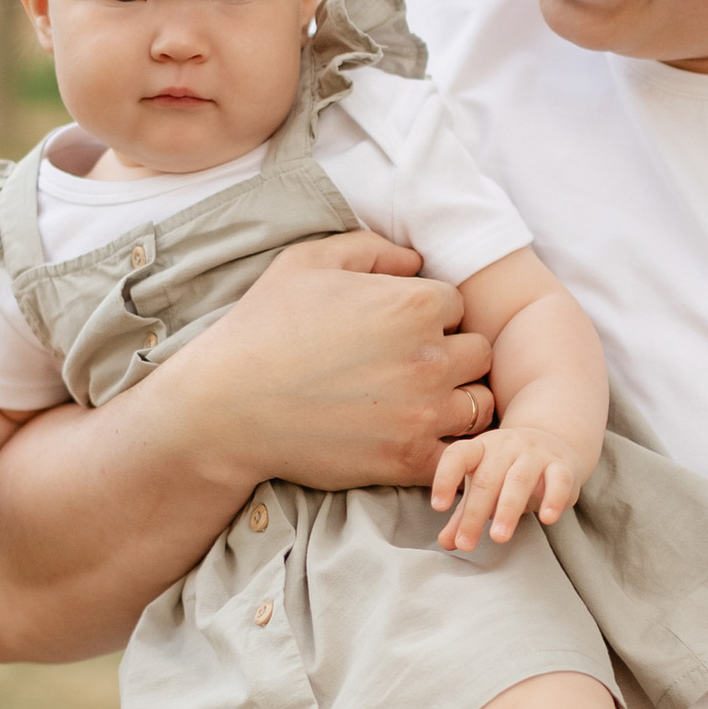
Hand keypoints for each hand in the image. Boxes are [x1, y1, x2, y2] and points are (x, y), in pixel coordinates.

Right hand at [168, 231, 496, 492]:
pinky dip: (448, 448)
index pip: (457, 304)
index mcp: (413, 303)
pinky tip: (416, 438)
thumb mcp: (308, 262)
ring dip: (457, 400)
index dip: (430, 314)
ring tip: (415, 402)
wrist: (226, 407)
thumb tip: (416, 261)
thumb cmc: (263, 328)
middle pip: (479, 353)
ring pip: (481, 404)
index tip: (397, 329)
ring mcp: (424, 413)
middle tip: (410, 366)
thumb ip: (372, 249)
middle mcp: (430, 357)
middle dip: (452, 355)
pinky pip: (460, 453)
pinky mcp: (409, 459)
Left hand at [429, 418, 583, 551]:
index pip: (458, 456)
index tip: (438, 507)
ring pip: (520, 479)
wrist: (553, 443)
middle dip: (475, 513)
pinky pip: (559, 480)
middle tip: (467, 544)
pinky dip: (553, 499)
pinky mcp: (563, 465)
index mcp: (481, 448)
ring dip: (508, 510)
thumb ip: (463, 515)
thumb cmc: (508, 471)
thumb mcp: (483, 488)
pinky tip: (547, 519)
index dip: (445, 479)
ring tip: (498, 537)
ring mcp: (536, 453)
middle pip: (487, 479)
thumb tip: (446, 543)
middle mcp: (506, 446)